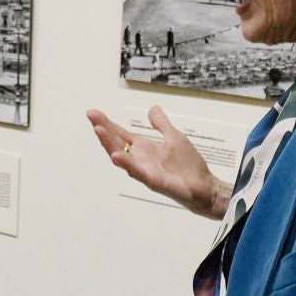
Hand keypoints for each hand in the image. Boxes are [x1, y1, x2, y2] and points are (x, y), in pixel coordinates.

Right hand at [88, 105, 223, 218]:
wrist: (204, 187)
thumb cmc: (189, 166)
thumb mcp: (174, 137)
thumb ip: (161, 124)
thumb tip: (152, 109)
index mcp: (144, 149)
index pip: (120, 134)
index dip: (107, 124)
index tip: (93, 113)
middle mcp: (140, 160)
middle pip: (116, 143)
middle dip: (103, 130)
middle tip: (91, 116)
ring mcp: (144, 171)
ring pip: (122, 158)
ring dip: (109, 145)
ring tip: (99, 130)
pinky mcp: (153, 181)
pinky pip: (137, 173)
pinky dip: (127, 164)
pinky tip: (117, 156)